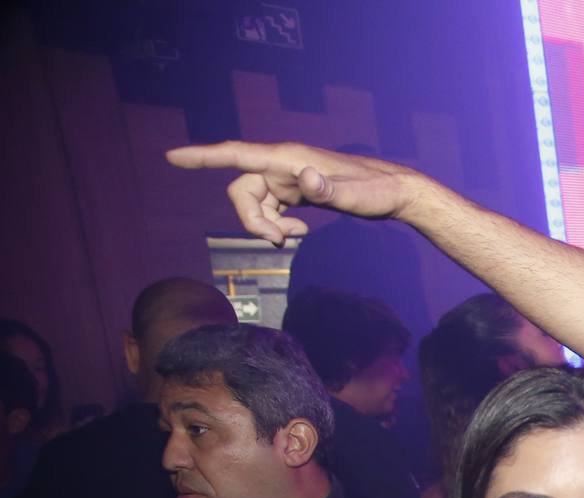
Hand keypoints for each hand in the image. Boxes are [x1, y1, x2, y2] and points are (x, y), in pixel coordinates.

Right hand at [164, 141, 421, 244]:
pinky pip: (270, 207)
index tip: (173, 157)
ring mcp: (288, 177)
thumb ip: (331, 190)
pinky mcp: (296, 190)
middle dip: (251, 218)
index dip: (203, 157)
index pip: (237, 154)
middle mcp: (283, 164)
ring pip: (254, 202)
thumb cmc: (377, 191)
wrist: (394, 192)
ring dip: (265, 224)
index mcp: (289, 158)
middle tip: (277, 241)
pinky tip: (297, 233)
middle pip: (242, 190)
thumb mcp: (358, 196)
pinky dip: (276, 224)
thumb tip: (307, 180)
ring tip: (292, 237)